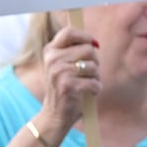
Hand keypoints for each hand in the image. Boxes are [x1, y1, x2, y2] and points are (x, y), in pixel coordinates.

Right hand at [39, 22, 100, 137]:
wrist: (56, 114)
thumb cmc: (65, 87)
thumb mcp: (64, 65)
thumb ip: (75, 52)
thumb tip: (95, 43)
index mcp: (50, 51)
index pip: (69, 32)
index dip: (85, 36)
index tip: (93, 44)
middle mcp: (52, 59)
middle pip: (88, 49)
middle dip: (95, 62)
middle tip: (88, 74)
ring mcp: (59, 72)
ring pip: (94, 66)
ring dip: (96, 77)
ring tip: (86, 85)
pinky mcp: (68, 86)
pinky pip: (94, 82)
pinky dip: (96, 89)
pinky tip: (88, 93)